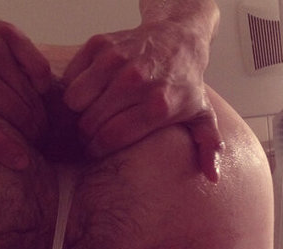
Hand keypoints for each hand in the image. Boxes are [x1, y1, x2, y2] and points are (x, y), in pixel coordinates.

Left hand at [0, 7, 50, 168]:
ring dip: (36, 115)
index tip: (21, 163)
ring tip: (35, 127)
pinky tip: (35, 92)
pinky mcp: (5, 32)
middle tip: (33, 144)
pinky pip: (38, 67)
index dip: (1, 148)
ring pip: (28, 94)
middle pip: (12, 111)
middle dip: (29, 134)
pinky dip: (40, 84)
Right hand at [63, 20, 223, 181]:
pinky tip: (87, 94)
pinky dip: (73, 88)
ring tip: (87, 116)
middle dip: (85, 136)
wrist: (178, 39)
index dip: (97, 150)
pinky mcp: (100, 45)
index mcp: (158, 106)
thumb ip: (207, 148)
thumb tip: (212, 176)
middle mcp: (136, 82)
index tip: (95, 152)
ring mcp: (116, 61)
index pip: (112, 138)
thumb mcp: (202, 117)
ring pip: (75, 100)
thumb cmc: (185, 83)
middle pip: (91, 122)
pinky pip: (71, 77)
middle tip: (88, 138)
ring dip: (77, 113)